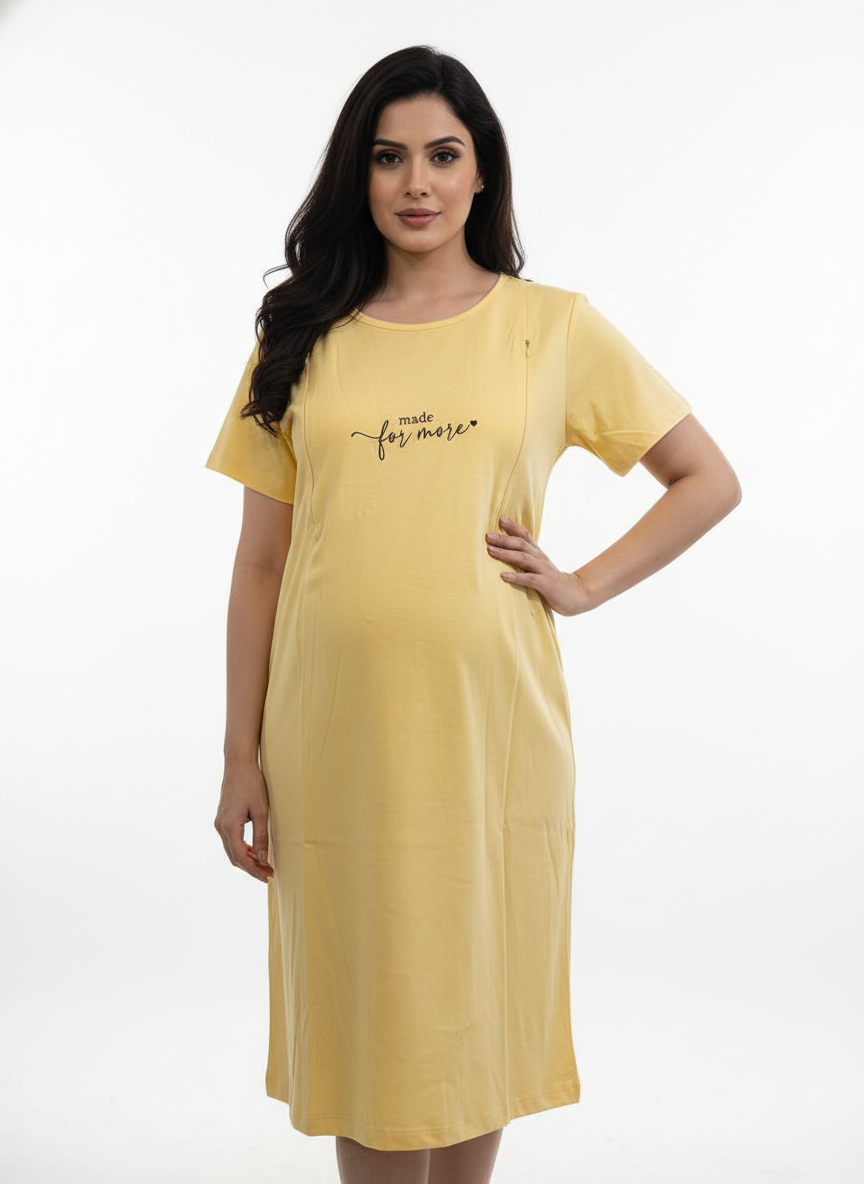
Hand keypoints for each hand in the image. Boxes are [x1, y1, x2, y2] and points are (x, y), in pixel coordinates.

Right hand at [214, 760, 274, 882]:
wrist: (238, 764)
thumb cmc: (252, 784)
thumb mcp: (261, 812)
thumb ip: (261, 837)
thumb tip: (263, 859)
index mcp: (229, 826)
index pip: (241, 858)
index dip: (254, 870)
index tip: (268, 876)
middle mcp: (220, 827)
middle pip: (234, 857)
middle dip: (252, 868)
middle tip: (269, 873)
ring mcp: (220, 823)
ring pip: (232, 850)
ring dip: (248, 859)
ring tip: (265, 864)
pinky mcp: (223, 818)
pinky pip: (231, 840)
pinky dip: (243, 849)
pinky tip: (255, 851)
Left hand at [485, 516, 593, 616]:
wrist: (576, 595)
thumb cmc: (553, 583)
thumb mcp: (539, 568)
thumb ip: (526, 561)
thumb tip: (506, 554)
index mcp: (538, 554)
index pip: (525, 536)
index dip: (513, 526)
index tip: (500, 519)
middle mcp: (540, 559)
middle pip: (521, 544)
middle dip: (503, 539)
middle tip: (488, 536)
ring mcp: (543, 570)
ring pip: (523, 558)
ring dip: (506, 554)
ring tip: (490, 551)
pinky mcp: (546, 584)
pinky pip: (529, 579)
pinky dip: (516, 577)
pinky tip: (503, 576)